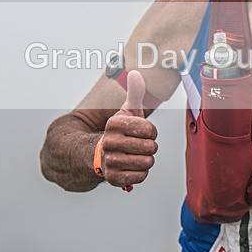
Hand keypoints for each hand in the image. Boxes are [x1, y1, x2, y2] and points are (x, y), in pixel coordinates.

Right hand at [98, 71, 158, 189]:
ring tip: (134, 155)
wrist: (100, 154)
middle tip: (139, 145)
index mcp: (115, 124)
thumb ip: (135, 93)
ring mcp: (110, 161)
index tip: (141, 131)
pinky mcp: (113, 178)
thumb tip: (135, 73)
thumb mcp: (127, 111)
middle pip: (151, 148)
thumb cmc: (120, 131)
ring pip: (147, 163)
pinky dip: (140, 173)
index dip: (151, 132)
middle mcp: (109, 142)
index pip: (151, 130)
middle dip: (150, 147)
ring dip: (145, 160)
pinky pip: (141, 177)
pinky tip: (131, 166)